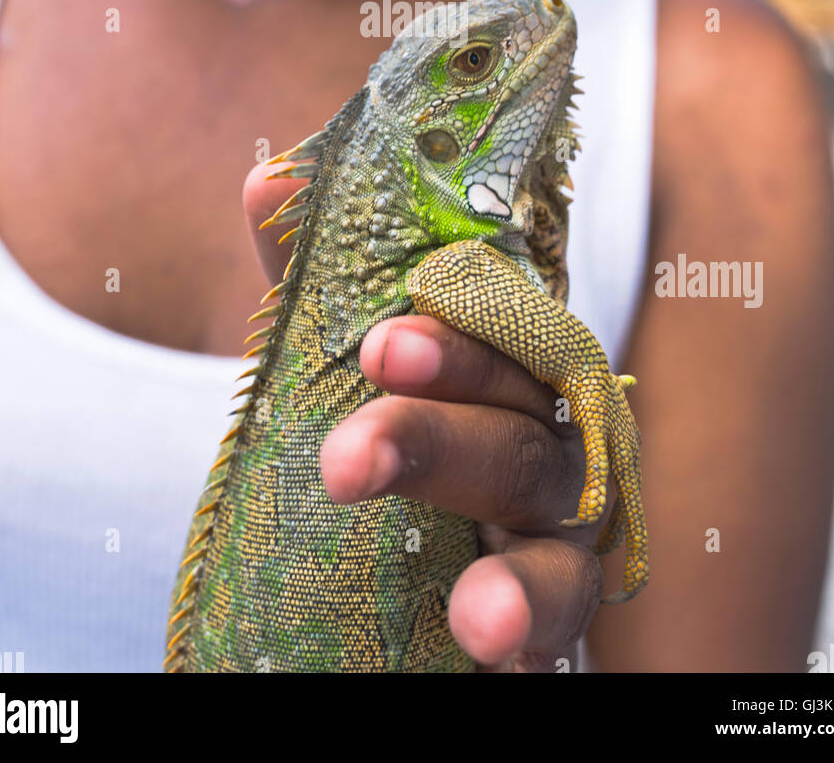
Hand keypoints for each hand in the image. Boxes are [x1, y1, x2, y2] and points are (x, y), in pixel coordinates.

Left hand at [244, 161, 604, 672]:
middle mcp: (544, 439)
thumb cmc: (387, 416)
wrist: (400, 544)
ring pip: (559, 541)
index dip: (455, 339)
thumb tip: (268, 176)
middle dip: (440, 442)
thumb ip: (312, 276)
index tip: (381, 344)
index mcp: (501, 364)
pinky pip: (566, 628)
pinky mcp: (554, 611)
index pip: (501, 336)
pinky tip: (498, 657)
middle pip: (518, 435)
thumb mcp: (340, 352)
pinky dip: (538, 638)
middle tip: (349, 460)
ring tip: (475, 615)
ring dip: (521, 576)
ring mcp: (557, 530)